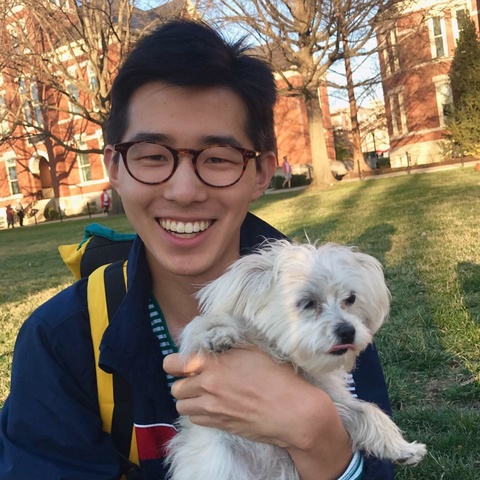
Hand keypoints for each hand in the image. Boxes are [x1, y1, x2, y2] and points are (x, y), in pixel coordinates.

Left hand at [164, 347, 352, 478]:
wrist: (292, 411)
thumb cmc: (277, 376)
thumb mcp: (254, 349)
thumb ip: (228, 345)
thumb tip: (215, 340)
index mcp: (213, 364)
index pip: (173, 363)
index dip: (174, 362)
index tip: (182, 362)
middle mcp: (207, 386)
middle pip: (176, 387)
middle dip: (184, 381)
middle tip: (198, 377)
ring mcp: (212, 409)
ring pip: (181, 406)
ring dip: (189, 399)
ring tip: (204, 393)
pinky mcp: (219, 425)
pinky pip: (195, 420)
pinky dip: (199, 413)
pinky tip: (214, 406)